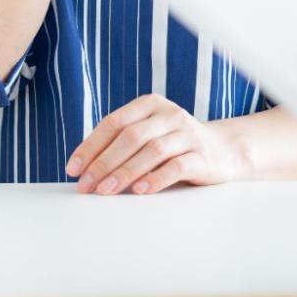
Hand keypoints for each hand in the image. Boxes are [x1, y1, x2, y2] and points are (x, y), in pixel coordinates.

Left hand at [66, 94, 243, 194]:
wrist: (222, 151)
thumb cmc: (174, 146)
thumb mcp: (148, 135)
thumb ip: (122, 144)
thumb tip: (84, 170)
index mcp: (150, 104)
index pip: (114, 122)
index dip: (91, 146)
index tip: (73, 169)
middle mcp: (169, 114)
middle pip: (131, 136)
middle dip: (104, 163)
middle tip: (86, 186)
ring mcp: (188, 134)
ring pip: (152, 150)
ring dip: (125, 172)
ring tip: (106, 191)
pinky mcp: (202, 156)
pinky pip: (177, 166)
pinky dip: (156, 178)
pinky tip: (139, 191)